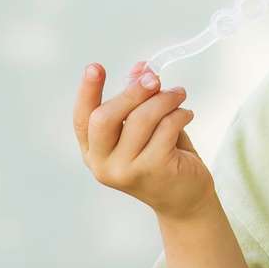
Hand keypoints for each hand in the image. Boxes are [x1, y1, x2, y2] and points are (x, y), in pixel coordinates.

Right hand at [73, 61, 216, 222]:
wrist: (185, 200)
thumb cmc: (161, 158)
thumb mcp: (144, 127)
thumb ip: (138, 99)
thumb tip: (142, 68)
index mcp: (93, 151)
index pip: (82, 118)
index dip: (87, 91)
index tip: (95, 66)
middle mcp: (102, 164)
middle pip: (106, 117)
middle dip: (132, 91)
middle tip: (154, 78)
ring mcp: (126, 170)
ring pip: (141, 118)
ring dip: (164, 99)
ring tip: (178, 94)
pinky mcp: (153, 170)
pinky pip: (166, 127)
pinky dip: (179, 113)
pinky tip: (186, 114)